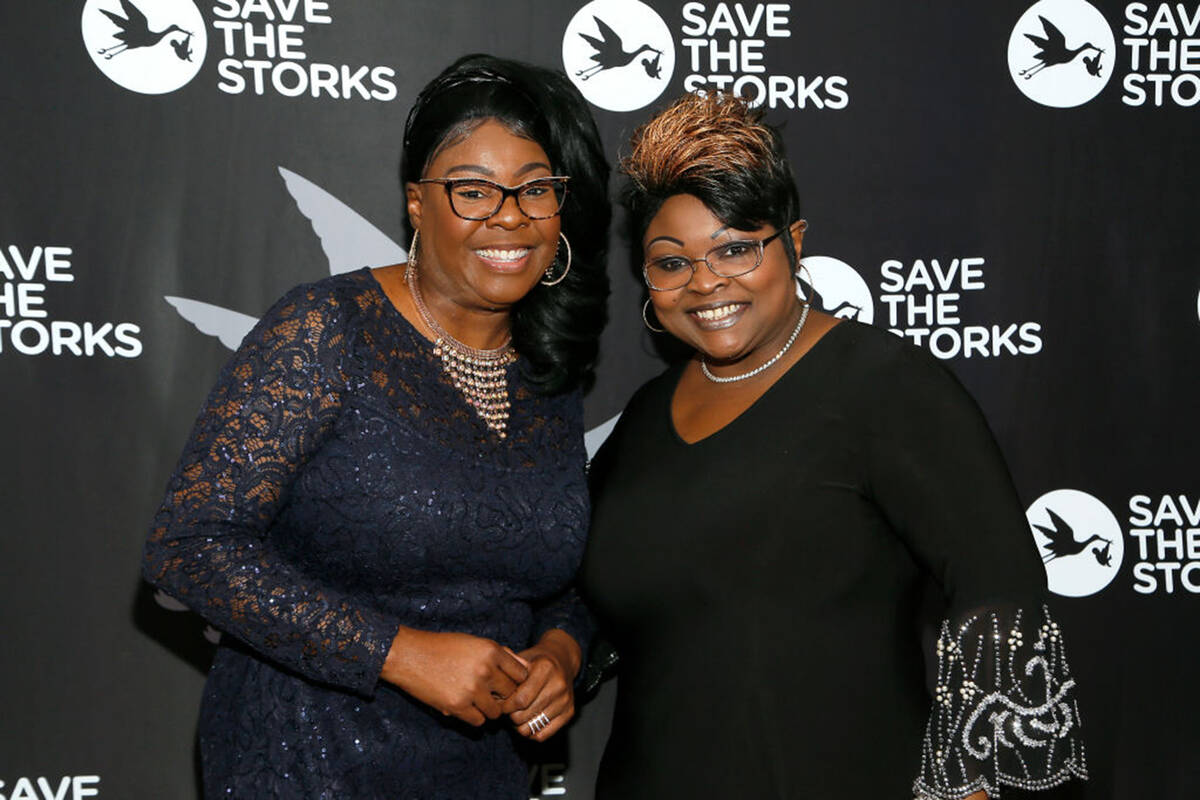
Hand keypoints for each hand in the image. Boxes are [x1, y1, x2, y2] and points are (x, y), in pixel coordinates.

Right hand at [380, 626, 528, 726]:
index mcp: (491, 650)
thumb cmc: (441, 647)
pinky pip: (478, 721)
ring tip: (477, 702)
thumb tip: (523, 666)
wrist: (409, 655)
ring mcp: (472, 689)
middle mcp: (485, 669)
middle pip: (512, 694)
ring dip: (489, 710)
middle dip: (504, 697)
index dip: (517, 681)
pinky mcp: (457, 706)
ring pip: (496, 712)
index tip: (508, 684)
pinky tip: (465, 707)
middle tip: (493, 696)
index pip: (522, 674)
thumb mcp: (473, 642)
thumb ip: (500, 653)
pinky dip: (474, 717)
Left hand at [502, 629, 581, 741]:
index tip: (500, 702)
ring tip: (516, 714)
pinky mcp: (569, 713)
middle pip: (523, 715)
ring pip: (531, 728)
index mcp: (546, 668)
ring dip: (518, 725)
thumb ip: (506, 669)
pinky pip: (542, 735)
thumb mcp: (521, 658)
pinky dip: (530, 732)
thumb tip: (492, 686)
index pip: (520, 699)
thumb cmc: (536, 661)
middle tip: (507, 709)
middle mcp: (558, 685)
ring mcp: (565, 701)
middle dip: (510, 715)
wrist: (562, 661)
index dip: (505, 705)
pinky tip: (527, 721)